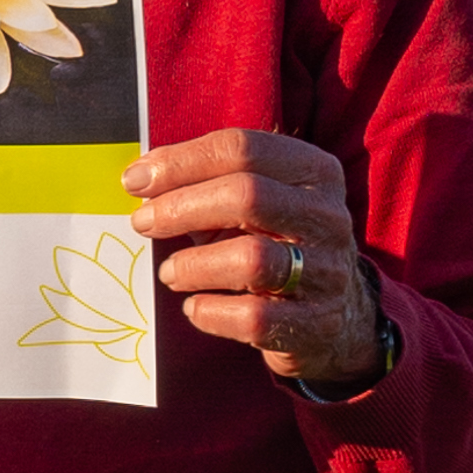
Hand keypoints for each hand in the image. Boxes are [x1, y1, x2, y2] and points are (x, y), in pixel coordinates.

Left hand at [126, 128, 383, 386]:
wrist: (337, 316)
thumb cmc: (273, 241)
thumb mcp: (252, 201)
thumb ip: (205, 182)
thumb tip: (140, 178)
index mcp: (313, 171)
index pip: (241, 148)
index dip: (180, 161)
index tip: (136, 180)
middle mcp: (328, 216)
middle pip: (247, 195)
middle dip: (180, 207)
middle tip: (142, 222)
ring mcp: (328, 272)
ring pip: (252, 258)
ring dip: (193, 265)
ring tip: (170, 272)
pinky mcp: (318, 324)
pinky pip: (255, 317)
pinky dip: (211, 311)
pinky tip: (195, 306)